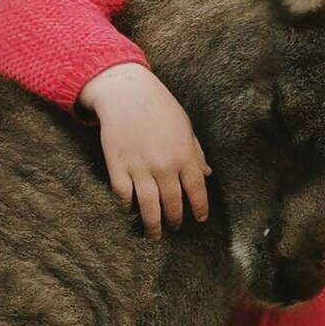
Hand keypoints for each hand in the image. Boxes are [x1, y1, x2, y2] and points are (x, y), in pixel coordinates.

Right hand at [78, 63, 210, 239]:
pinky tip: (130, 208)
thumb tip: (207, 174)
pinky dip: (127, 204)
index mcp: (185, 155)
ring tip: (154, 234)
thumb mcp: (185, 126)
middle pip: (173, 204)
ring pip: (148, 207)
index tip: (199, 219)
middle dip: (175, 220)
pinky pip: (123, 194)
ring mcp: (140, 167)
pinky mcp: (117, 165)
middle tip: (174, 227)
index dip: (199, 209)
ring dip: (152, 225)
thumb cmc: (159, 106)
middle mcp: (164, 165)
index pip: (197, 191)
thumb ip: (195, 152)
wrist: (125, 91)